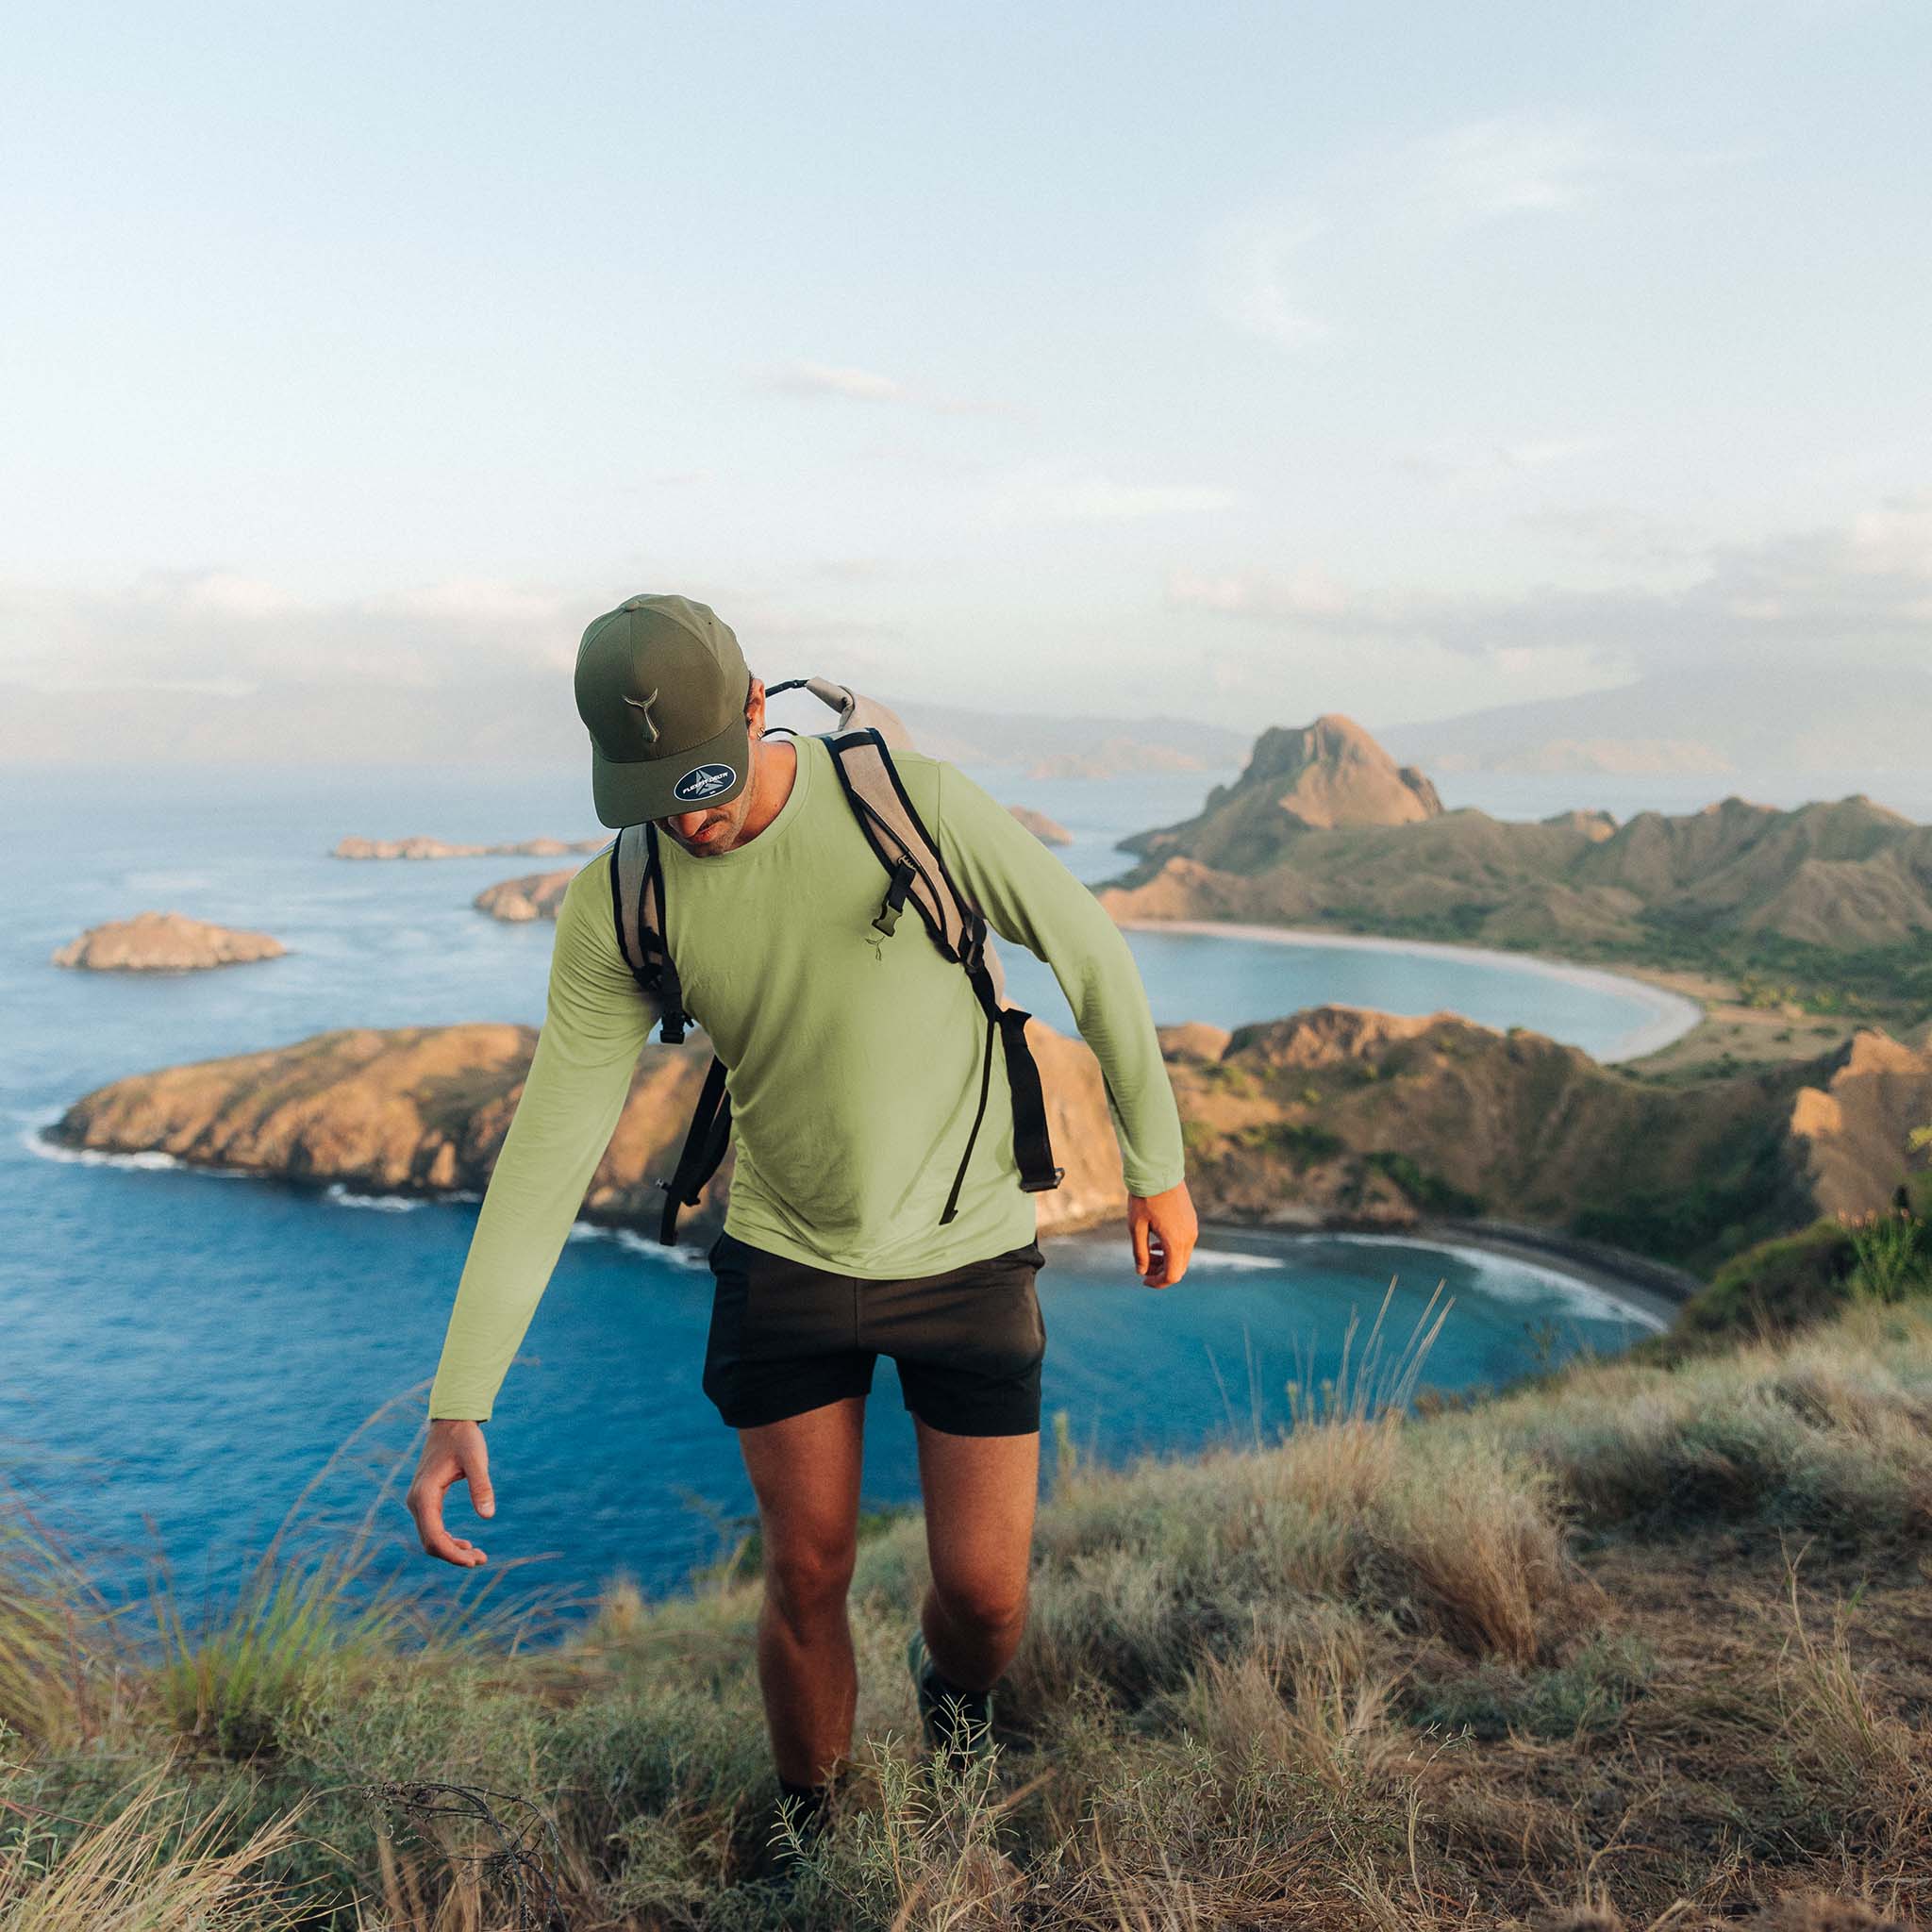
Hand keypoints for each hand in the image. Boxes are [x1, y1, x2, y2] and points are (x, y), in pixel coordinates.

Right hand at [406, 1418, 494, 1566]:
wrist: (450, 1422)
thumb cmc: (464, 1438)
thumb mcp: (476, 1459)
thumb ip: (481, 1486)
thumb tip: (488, 1516)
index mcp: (424, 1495)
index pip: (434, 1537)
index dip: (452, 1554)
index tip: (474, 1561)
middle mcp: (416, 1501)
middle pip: (430, 1542)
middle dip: (454, 1555)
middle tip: (481, 1559)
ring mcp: (418, 1501)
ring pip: (430, 1537)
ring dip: (451, 1549)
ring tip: (478, 1555)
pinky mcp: (424, 1499)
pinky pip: (432, 1527)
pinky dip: (447, 1539)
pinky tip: (465, 1543)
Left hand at [1128, 1179, 1196, 1287]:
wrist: (1158, 1171)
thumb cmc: (1144, 1198)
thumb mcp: (1136, 1227)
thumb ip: (1140, 1252)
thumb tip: (1142, 1272)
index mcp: (1175, 1241)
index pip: (1172, 1275)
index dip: (1158, 1282)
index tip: (1143, 1280)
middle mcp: (1189, 1238)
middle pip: (1179, 1268)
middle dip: (1161, 1273)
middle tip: (1144, 1268)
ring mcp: (1192, 1229)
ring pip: (1183, 1257)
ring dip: (1167, 1261)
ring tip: (1148, 1255)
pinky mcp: (1192, 1221)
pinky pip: (1185, 1244)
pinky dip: (1172, 1250)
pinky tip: (1157, 1243)